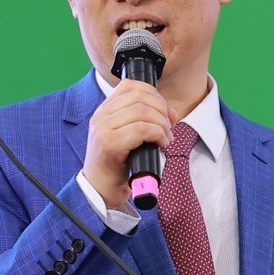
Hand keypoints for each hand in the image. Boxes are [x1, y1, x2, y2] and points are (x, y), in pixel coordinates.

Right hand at [81, 79, 172, 211]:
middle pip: (140, 97)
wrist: (100, 189)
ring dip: (162, 124)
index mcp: (105, 110)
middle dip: (162, 110)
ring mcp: (103, 128)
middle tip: (169, 127)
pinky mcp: (109, 144)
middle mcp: (101, 116)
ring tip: (166, 139)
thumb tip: (173, 113)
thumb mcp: (132, 137)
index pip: (131, 85)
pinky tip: (161, 144)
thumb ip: (150, 121)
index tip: (164, 111)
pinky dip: (158, 134)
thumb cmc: (118, 164)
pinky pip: (140, 129)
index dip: (154, 94)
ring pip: (142, 112)